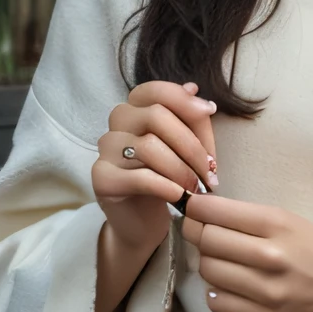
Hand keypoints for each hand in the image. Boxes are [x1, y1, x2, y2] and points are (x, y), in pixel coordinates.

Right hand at [92, 81, 217, 254]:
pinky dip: (166, 186)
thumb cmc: (167, 178)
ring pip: (149, 147)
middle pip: (156, 117)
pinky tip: (180, 196)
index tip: (210, 113)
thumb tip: (193, 89)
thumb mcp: (185, 146)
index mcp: (135, 107)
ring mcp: (106, 149)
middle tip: (210, 172)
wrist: (144, 222)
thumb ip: (189, 118)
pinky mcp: (101, 178)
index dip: (185, 101)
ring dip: (182, 169)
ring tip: (198, 188)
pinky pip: (139, 177)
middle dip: (191, 145)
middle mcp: (117, 122)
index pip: (156, 91)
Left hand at [181, 194, 312, 311]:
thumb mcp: (287, 219)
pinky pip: (219, 303)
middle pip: (206, 241)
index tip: (194, 210)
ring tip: (223, 260)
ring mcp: (268, 292)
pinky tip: (231, 284)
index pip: (213, 213)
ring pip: (208, 271)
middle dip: (198, 233)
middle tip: (204, 233)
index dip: (195, 209)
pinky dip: (217, 292)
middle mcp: (270, 257)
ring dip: (208, 262)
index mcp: (276, 224)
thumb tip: (198, 214)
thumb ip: (245, 217)